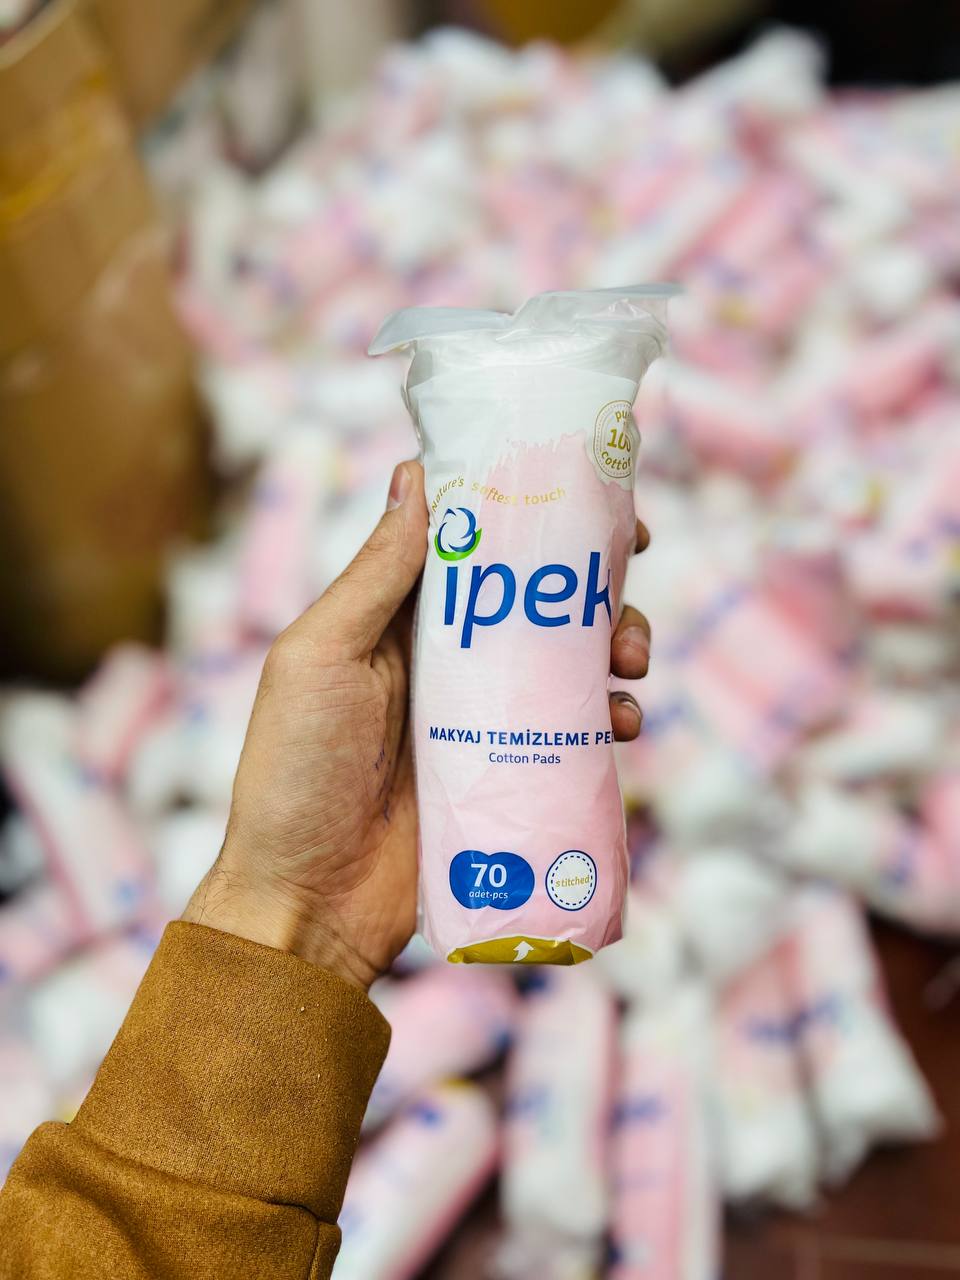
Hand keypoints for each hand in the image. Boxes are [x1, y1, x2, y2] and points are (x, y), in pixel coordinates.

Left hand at [184, 460, 652, 988]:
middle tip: (633, 566)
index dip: (525, 505)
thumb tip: (416, 476)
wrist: (310, 906)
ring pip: (565, 657)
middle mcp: (443, 655)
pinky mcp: (508, 771)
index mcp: (394, 616)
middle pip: (534, 593)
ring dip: (613, 642)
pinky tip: (623, 723)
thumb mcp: (320, 659)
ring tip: (631, 659)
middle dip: (589, 576)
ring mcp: (480, 715)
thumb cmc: (294, 774)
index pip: (469, 538)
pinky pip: (572, 729)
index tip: (583, 489)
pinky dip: (608, 716)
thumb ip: (372, 576)